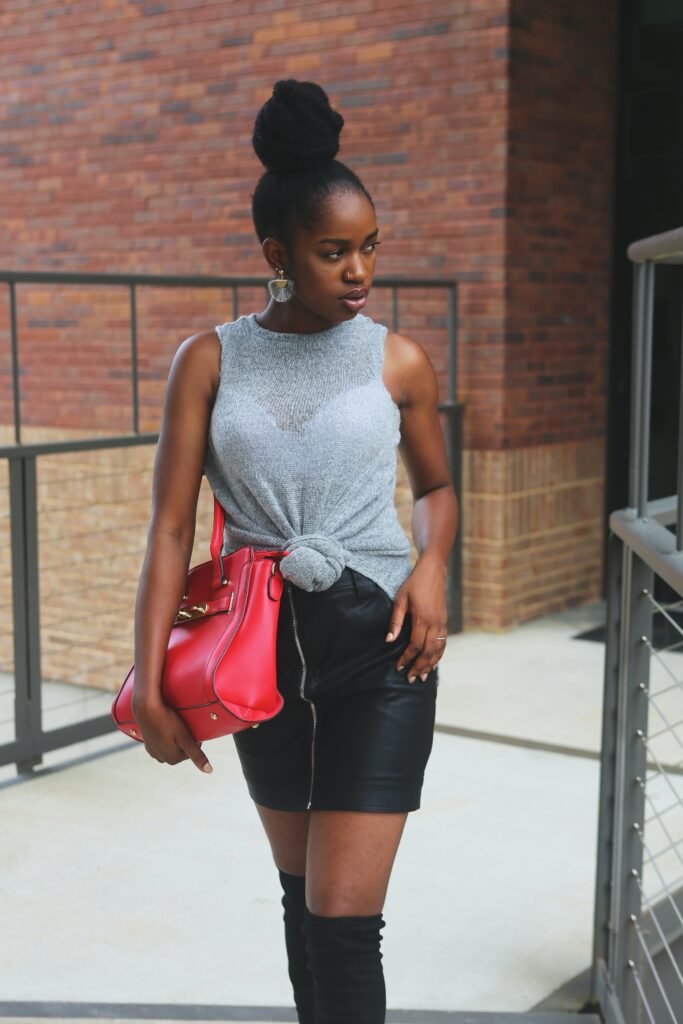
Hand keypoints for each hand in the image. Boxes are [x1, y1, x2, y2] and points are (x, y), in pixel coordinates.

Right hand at [131, 697, 212, 773]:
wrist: (146, 709)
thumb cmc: (167, 721)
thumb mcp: (185, 738)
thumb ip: (196, 755)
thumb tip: (209, 771)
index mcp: (173, 759)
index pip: (191, 752)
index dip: (194, 740)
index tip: (193, 729)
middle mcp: (162, 759)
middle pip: (181, 750)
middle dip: (185, 741)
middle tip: (185, 726)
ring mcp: (153, 752)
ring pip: (171, 746)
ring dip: (175, 739)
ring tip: (175, 726)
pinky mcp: (148, 744)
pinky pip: (161, 743)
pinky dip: (165, 737)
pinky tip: (165, 727)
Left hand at [384, 555, 447, 682]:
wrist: (433, 571)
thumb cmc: (414, 584)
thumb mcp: (400, 600)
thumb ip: (395, 621)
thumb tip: (389, 640)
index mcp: (422, 619)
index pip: (414, 646)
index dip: (406, 658)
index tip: (398, 667)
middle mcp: (435, 624)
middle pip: (428, 652)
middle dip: (419, 667)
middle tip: (410, 679)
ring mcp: (442, 623)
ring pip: (438, 650)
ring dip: (430, 665)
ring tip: (422, 677)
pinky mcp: (445, 622)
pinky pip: (443, 644)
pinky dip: (438, 656)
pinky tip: (433, 663)